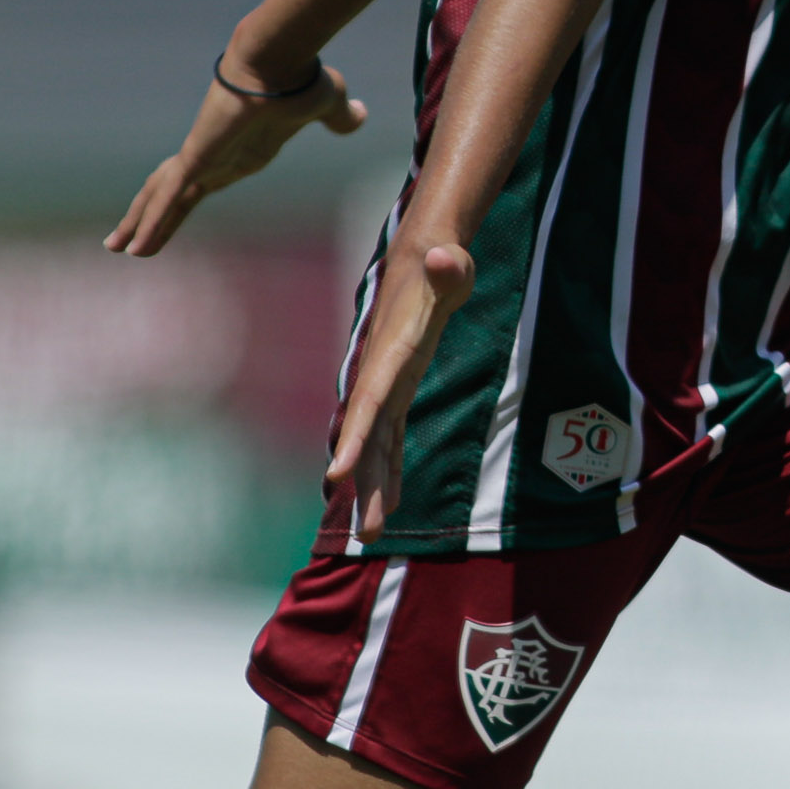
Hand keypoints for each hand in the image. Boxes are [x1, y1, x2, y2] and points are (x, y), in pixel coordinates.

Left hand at [106, 54, 365, 256]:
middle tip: (123, 240)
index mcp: (241, 152)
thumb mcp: (327, 104)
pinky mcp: (196, 158)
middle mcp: (217, 158)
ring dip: (140, 223)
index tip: (174, 205)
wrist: (280, 62)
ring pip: (161, 198)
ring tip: (116, 247)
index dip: (184, 196)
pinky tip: (134, 247)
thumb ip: (339, 119)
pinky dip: (151, 223)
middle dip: (148, 215)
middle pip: (172, 193)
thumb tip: (359, 115)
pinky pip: (168, 199)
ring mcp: (203, 158)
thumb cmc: (301, 80)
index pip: (204, 180)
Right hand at [327, 242, 476, 542]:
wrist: (424, 257)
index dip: (355, 437)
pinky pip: (391, 437)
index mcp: (390, 351)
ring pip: (376, 445)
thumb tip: (441, 255)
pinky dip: (390, 468)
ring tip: (375, 533)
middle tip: (367, 533)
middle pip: (368, 436)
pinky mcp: (400, 390)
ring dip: (375, 487)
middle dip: (365, 484)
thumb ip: (448, 265)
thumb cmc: (440, 261)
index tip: (339, 474)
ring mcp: (388, 385)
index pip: (369, 400)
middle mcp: (381, 375)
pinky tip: (393, 501)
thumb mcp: (450, 262)